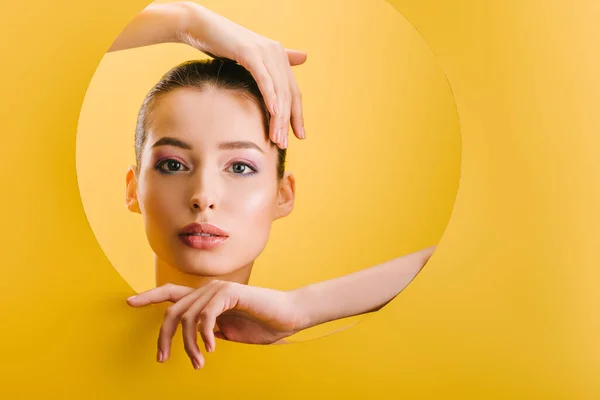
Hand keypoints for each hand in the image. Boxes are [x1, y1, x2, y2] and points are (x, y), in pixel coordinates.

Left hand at [126, 281, 304, 368]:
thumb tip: (193, 337)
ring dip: (189, 344)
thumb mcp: (228, 331)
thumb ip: (210, 330)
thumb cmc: (262, 325)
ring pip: (187, 317)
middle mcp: (209, 289)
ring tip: (198, 362)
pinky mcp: (230, 294)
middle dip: (163, 336)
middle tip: (162, 358)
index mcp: (207, 298)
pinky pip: (205, 316)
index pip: (172, 293)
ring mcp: (219, 289)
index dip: (150, 296)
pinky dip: (205, 335)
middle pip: (172, 310)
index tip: (129, 302)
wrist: (288, 317)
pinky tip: (212, 348)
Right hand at [177, 2, 306, 148]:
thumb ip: (271, 65)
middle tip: (284, 143)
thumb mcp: (250, 58)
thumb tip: (302, 58)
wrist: (200, 26)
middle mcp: (276, 52)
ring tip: (277, 137)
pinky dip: (270, 96)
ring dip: (279, 117)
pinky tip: (274, 112)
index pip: (293, 91)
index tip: (299, 135)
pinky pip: (264, 79)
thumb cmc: (222, 44)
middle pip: (289, 94)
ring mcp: (265, 52)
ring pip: (278, 90)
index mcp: (279, 56)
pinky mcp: (251, 52)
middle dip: (288, 121)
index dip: (297, 115)